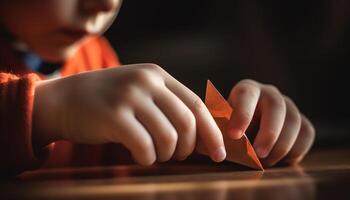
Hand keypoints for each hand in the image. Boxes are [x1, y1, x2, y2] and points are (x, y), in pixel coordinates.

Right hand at [33, 64, 225, 164]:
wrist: (64, 99)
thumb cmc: (108, 102)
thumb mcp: (140, 94)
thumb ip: (169, 107)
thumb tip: (204, 137)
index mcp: (157, 75)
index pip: (196, 104)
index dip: (212, 131)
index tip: (220, 153)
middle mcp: (146, 82)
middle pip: (187, 122)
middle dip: (189, 147)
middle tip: (179, 156)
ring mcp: (129, 97)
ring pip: (168, 137)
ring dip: (167, 154)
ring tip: (157, 155)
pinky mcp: (113, 116)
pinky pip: (145, 146)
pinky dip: (148, 158)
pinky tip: (141, 156)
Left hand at [226, 79, 314, 166]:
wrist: (243, 135)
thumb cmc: (226, 130)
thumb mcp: (219, 129)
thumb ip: (220, 133)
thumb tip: (221, 146)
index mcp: (246, 89)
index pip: (247, 95)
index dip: (242, 114)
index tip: (234, 135)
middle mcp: (270, 93)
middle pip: (276, 106)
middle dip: (269, 132)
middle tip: (258, 154)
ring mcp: (288, 106)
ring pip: (294, 121)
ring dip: (282, 145)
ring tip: (267, 162)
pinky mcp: (301, 122)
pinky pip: (307, 133)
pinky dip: (297, 149)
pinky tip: (283, 161)